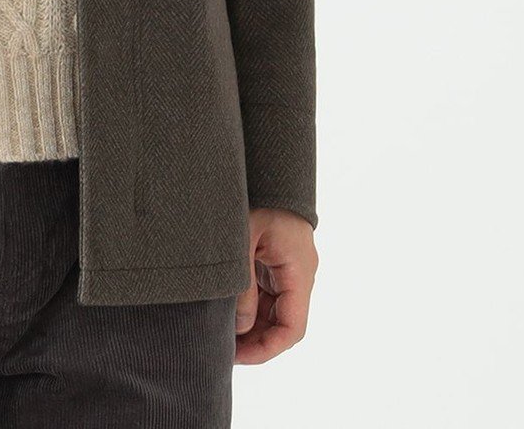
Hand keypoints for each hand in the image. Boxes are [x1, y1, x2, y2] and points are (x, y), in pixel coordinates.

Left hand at [233, 207, 316, 363]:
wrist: (269, 167)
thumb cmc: (259, 198)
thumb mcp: (244, 243)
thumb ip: (243, 287)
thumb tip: (239, 329)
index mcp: (299, 272)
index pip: (292, 328)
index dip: (268, 349)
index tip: (239, 357)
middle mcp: (300, 274)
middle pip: (284, 323)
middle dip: (257, 341)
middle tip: (224, 349)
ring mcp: (290, 268)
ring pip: (276, 310)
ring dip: (253, 324)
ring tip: (222, 333)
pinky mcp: (279, 260)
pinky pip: (270, 293)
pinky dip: (252, 306)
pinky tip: (229, 312)